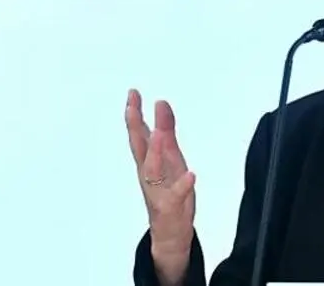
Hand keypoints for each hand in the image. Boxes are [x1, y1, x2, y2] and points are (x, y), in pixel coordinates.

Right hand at [125, 90, 196, 274]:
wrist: (169, 231)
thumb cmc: (168, 191)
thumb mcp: (170, 157)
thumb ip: (166, 131)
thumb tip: (162, 104)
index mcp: (148, 162)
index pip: (138, 134)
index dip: (134, 113)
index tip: (132, 93)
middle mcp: (148, 174)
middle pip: (138, 148)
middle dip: (134, 126)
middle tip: (132, 106)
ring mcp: (158, 190)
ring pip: (152, 170)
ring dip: (155, 151)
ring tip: (159, 133)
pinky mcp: (171, 205)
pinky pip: (176, 194)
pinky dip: (183, 184)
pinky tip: (191, 174)